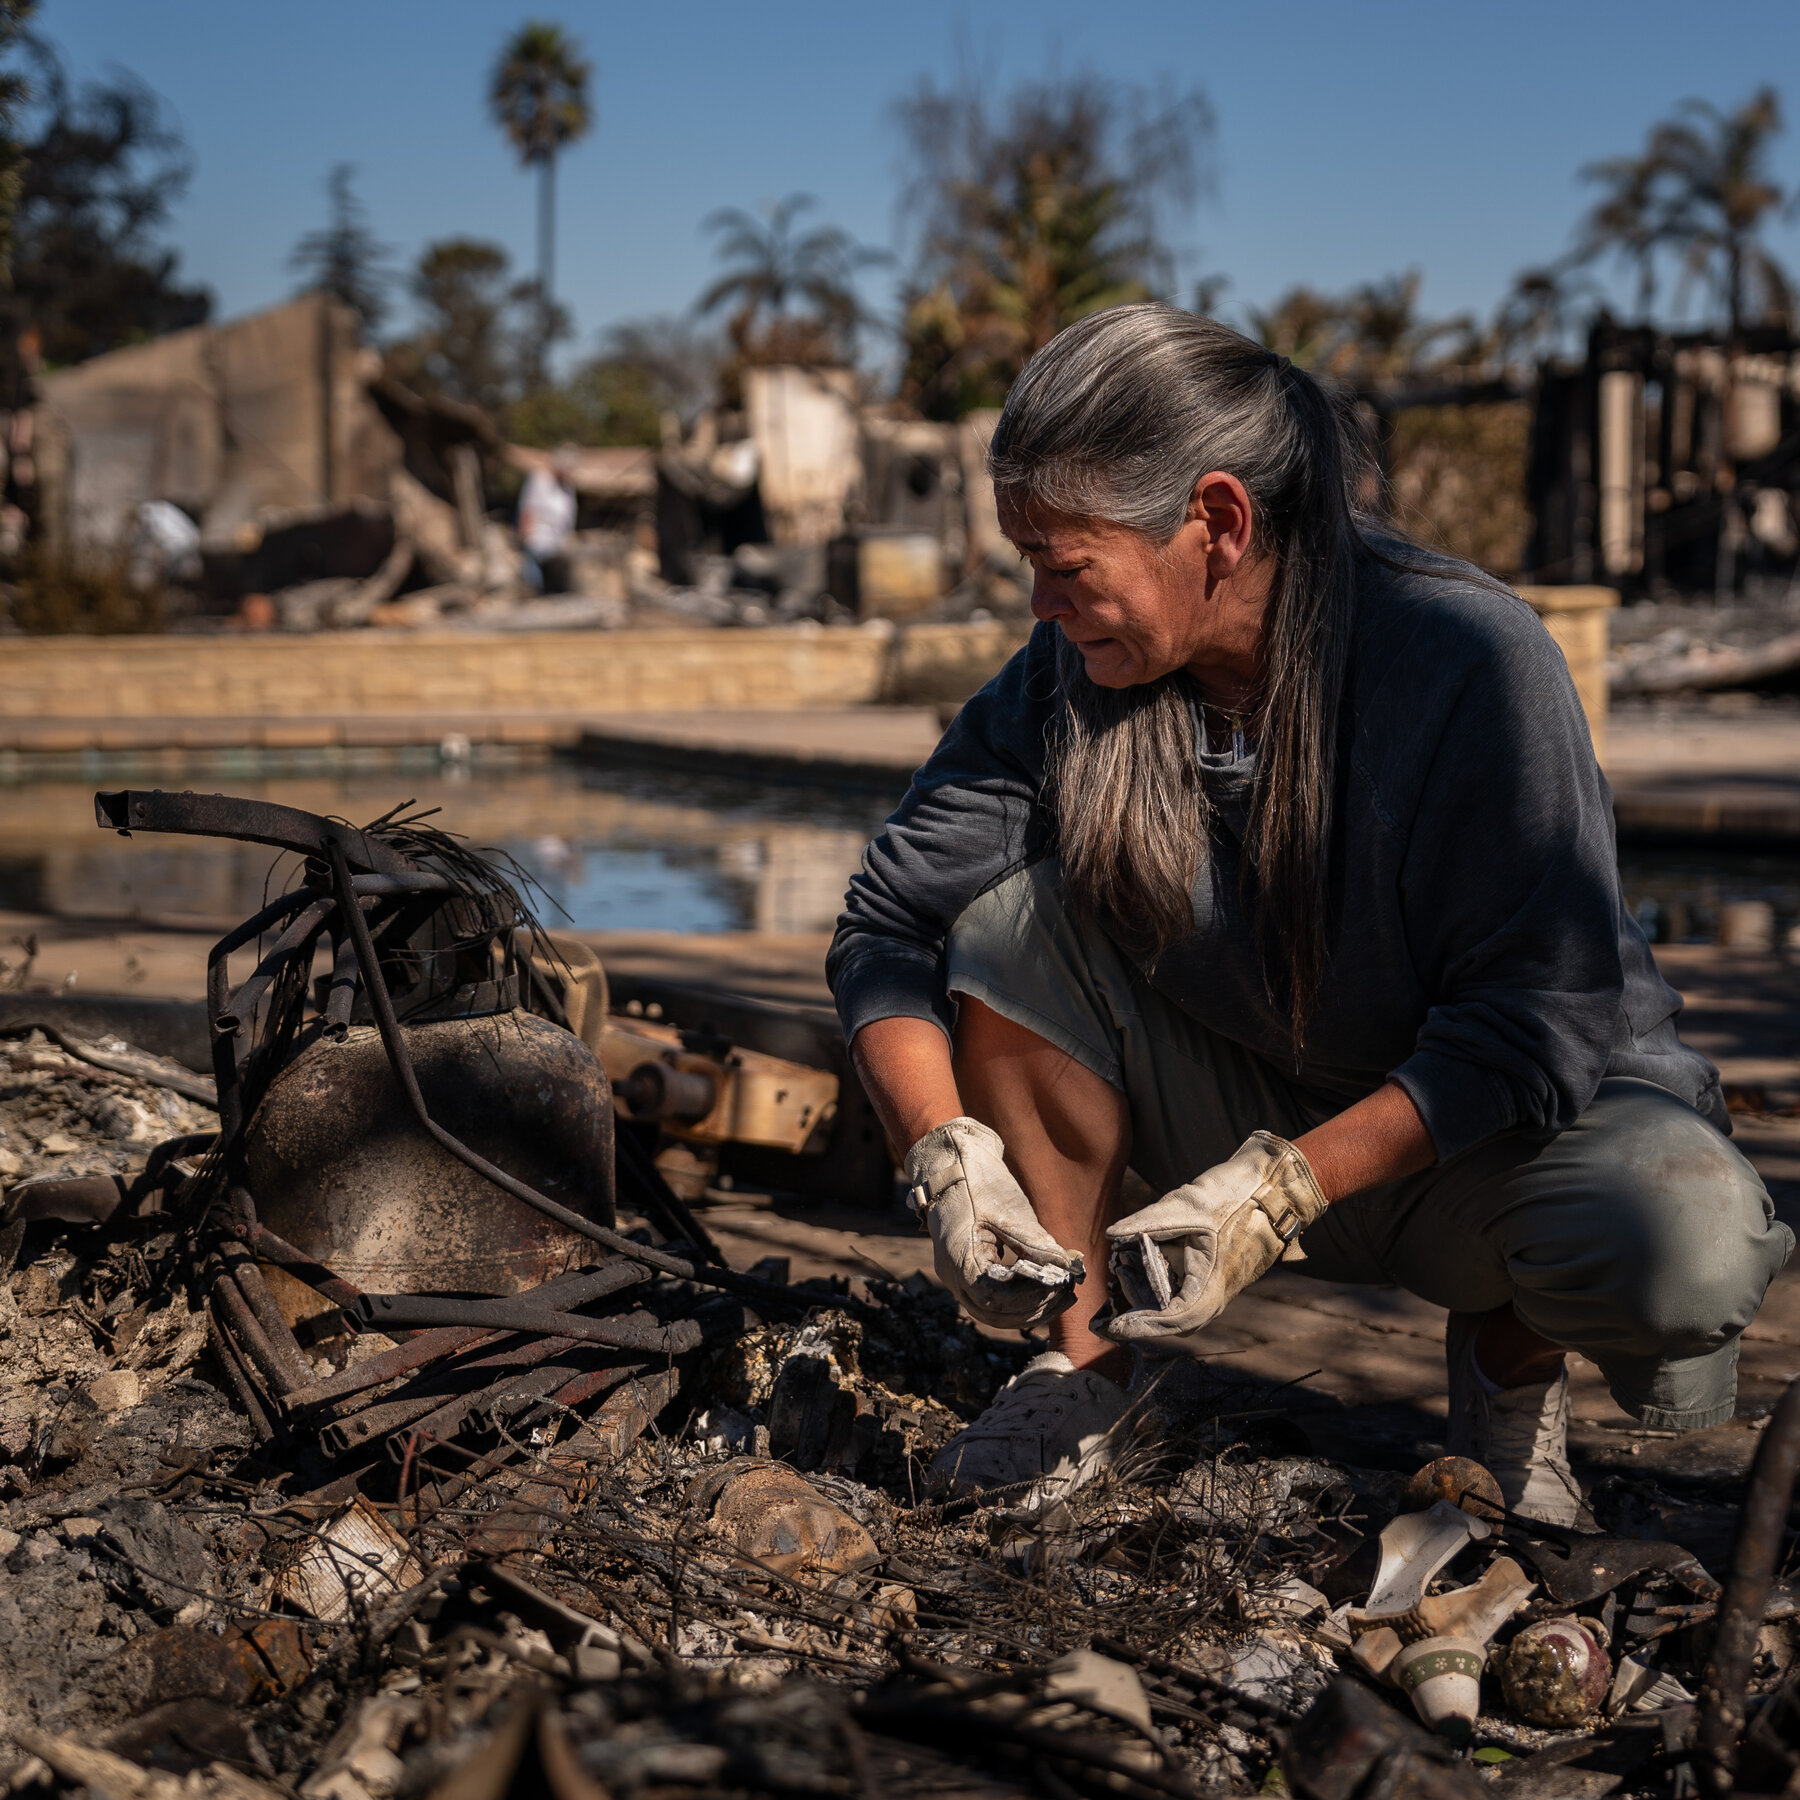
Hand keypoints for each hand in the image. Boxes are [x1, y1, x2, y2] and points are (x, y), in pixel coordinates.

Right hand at [904, 1117, 1085, 1328]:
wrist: (948, 1163)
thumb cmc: (975, 1181)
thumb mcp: (1007, 1210)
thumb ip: (1035, 1243)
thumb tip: (1066, 1270)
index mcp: (959, 1258)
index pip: (995, 1298)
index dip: (1029, 1298)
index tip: (1060, 1286)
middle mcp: (952, 1275)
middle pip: (993, 1313)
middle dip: (1033, 1308)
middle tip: (1067, 1296)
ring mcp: (955, 1276)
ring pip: (991, 1312)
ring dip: (1026, 1309)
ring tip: (1061, 1297)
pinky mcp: (964, 1272)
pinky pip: (989, 1299)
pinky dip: (1016, 1301)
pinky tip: (1042, 1290)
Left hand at [1103, 1132, 1327, 1341]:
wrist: (1274, 1186)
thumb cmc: (1237, 1198)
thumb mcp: (1186, 1205)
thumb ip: (1147, 1221)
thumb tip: (1112, 1233)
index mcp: (1210, 1288)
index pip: (1169, 1321)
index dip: (1138, 1327)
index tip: (1110, 1327)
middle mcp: (1212, 1294)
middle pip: (1167, 1318)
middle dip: (1136, 1309)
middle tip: (1108, 1297)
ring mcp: (1213, 1284)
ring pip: (1173, 1302)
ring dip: (1146, 1292)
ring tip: (1119, 1273)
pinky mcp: (1211, 1271)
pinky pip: (1180, 1285)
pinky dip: (1158, 1277)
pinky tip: (1140, 1256)